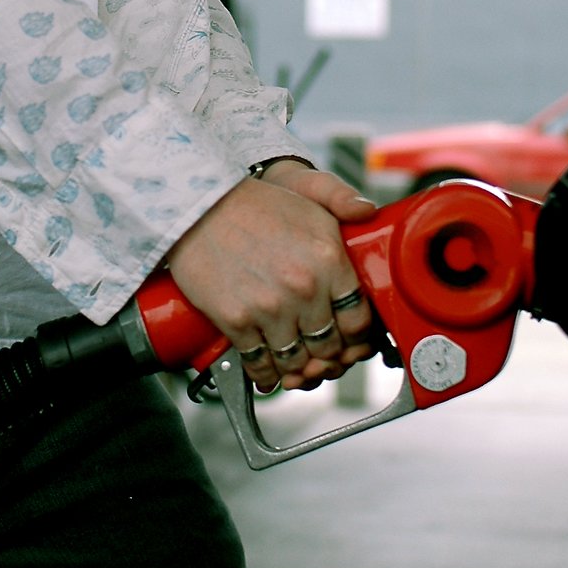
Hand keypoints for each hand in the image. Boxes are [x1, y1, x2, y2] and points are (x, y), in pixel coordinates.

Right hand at [166, 160, 376, 392]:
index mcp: (328, 258)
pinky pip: (259, 365)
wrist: (199, 207)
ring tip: (295, 365)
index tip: (351, 341)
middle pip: (329, 348)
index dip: (358, 338)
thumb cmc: (254, 204)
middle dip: (328, 358)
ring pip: (296, 363)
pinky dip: (266, 375)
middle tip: (322, 357)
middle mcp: (304, 287)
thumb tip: (369, 210)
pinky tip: (268, 372)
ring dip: (297, 370)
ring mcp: (270, 307)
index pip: (359, 321)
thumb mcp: (308, 192)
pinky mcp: (237, 320)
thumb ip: (343, 199)